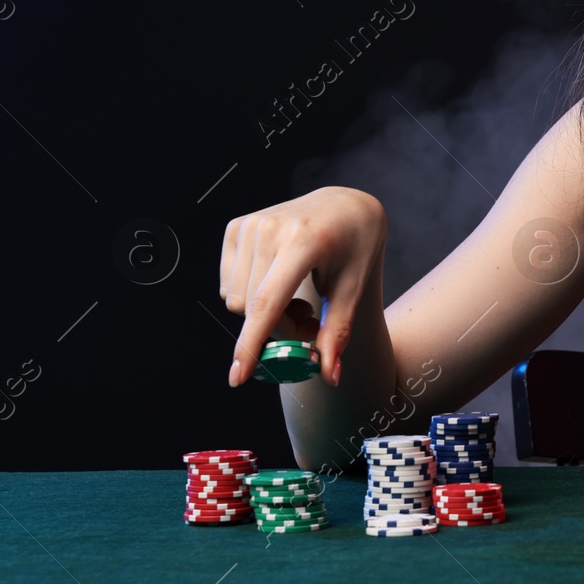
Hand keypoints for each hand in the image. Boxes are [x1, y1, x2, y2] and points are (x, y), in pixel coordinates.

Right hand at [220, 185, 386, 387]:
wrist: (345, 205)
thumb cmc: (354, 247)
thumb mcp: (353, 287)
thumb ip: (337, 332)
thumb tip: (330, 377)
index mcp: (304, 240)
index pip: (268, 301)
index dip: (251, 343)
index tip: (237, 377)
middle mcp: (271, 228)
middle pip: (252, 309)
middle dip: (280, 329)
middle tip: (309, 322)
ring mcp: (250, 225)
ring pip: (237, 301)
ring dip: (265, 314)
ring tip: (298, 298)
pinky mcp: (236, 227)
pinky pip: (229, 285)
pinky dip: (251, 296)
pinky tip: (279, 282)